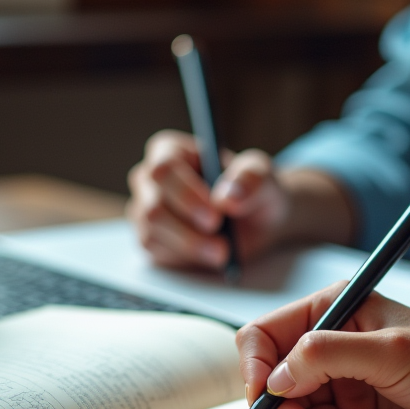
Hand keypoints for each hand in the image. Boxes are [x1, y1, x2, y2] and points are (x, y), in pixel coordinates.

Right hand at [127, 131, 288, 268]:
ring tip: (223, 252)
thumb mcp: (264, 177)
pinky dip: (184, 257)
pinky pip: (155, 252)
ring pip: (152, 232)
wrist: (259, 223)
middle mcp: (150, 179)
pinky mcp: (150, 238)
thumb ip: (251, 179)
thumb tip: (227, 198)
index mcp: (170, 151)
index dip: (186, 194)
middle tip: (222, 245)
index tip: (215, 217)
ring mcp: (145, 210)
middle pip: (153, 206)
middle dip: (188, 230)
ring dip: (190, 247)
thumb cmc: (255, 190)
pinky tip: (208, 255)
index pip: (164, 169)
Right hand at [236, 286, 409, 408]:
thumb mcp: (390, 350)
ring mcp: (339, 388)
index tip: (262, 391)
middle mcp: (331, 347)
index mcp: (336, 310)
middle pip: (269, 376)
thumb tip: (274, 377)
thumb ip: (326, 356)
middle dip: (275, 403)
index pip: (266, 333)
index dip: (255, 362)